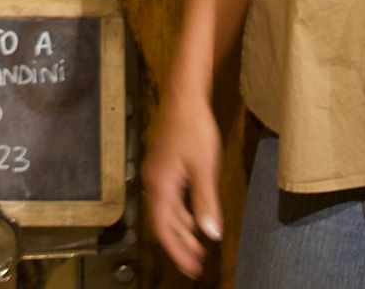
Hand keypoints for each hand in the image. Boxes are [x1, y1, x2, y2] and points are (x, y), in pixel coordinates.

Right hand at [142, 95, 224, 278]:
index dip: (177, 250)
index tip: (190, 266)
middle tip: (196, 263)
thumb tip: (210, 232)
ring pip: (167, 211)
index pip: (164, 227)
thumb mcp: (205, 168)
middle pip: (163, 222)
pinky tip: (193, 219)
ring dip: (182, 230)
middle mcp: (154, 181)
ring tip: (197, 246)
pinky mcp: (163, 167)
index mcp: (161, 184)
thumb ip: (205, 202)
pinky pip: (169, 199)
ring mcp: (157, 174)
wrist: (184, 98)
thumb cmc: (193, 127)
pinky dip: (181, 213)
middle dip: (180, 244)